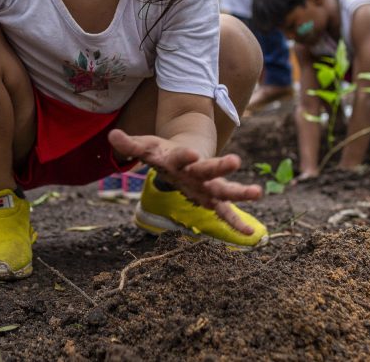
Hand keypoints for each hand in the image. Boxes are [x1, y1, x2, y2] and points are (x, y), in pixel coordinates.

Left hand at [107, 130, 261, 233]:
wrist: (189, 151)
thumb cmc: (164, 152)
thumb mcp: (147, 147)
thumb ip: (130, 144)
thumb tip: (112, 136)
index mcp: (180, 158)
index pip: (182, 155)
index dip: (185, 154)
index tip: (192, 153)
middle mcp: (197, 170)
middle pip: (209, 169)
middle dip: (220, 166)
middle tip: (236, 160)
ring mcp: (207, 184)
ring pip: (223, 188)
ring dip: (238, 192)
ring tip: (257, 192)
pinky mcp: (211, 197)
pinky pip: (225, 211)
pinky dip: (235, 221)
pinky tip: (249, 234)